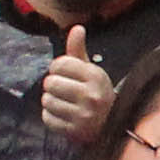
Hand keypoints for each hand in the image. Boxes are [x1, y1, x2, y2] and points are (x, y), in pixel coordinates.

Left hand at [36, 23, 111, 145]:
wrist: (112, 126)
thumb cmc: (97, 94)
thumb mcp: (91, 71)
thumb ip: (79, 50)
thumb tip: (77, 27)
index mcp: (96, 76)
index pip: (60, 64)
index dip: (57, 68)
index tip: (64, 74)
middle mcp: (91, 95)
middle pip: (51, 82)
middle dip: (53, 85)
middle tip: (62, 90)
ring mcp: (83, 115)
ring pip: (47, 101)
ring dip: (51, 101)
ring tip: (63, 103)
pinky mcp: (75, 131)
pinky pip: (47, 118)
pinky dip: (50, 116)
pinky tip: (62, 115)